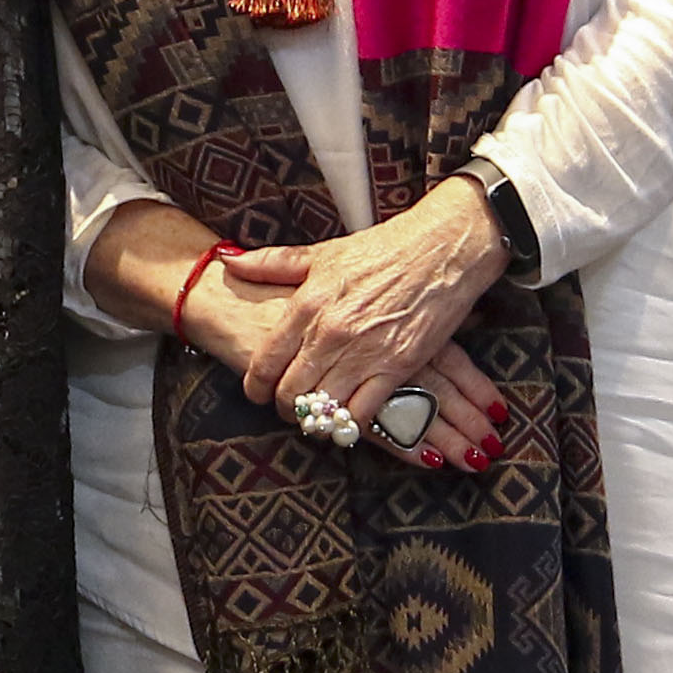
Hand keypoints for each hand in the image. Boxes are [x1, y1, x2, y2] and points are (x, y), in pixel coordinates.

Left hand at [232, 186, 513, 465]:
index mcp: (306, 305)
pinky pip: (362, 414)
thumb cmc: (383, 248)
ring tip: (317, 417)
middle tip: (289, 408)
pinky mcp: (397, 368)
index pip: (264, 364)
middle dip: (285, 408)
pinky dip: (351, 424)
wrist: (442, 249)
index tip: (259, 392)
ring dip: (316, 420)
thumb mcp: (322, 253)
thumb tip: (230, 262)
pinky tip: (348, 419)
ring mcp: (363, 354)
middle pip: (290, 394)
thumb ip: (273, 263)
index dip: (256, 387)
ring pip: (322, 410)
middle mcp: (329, 334)